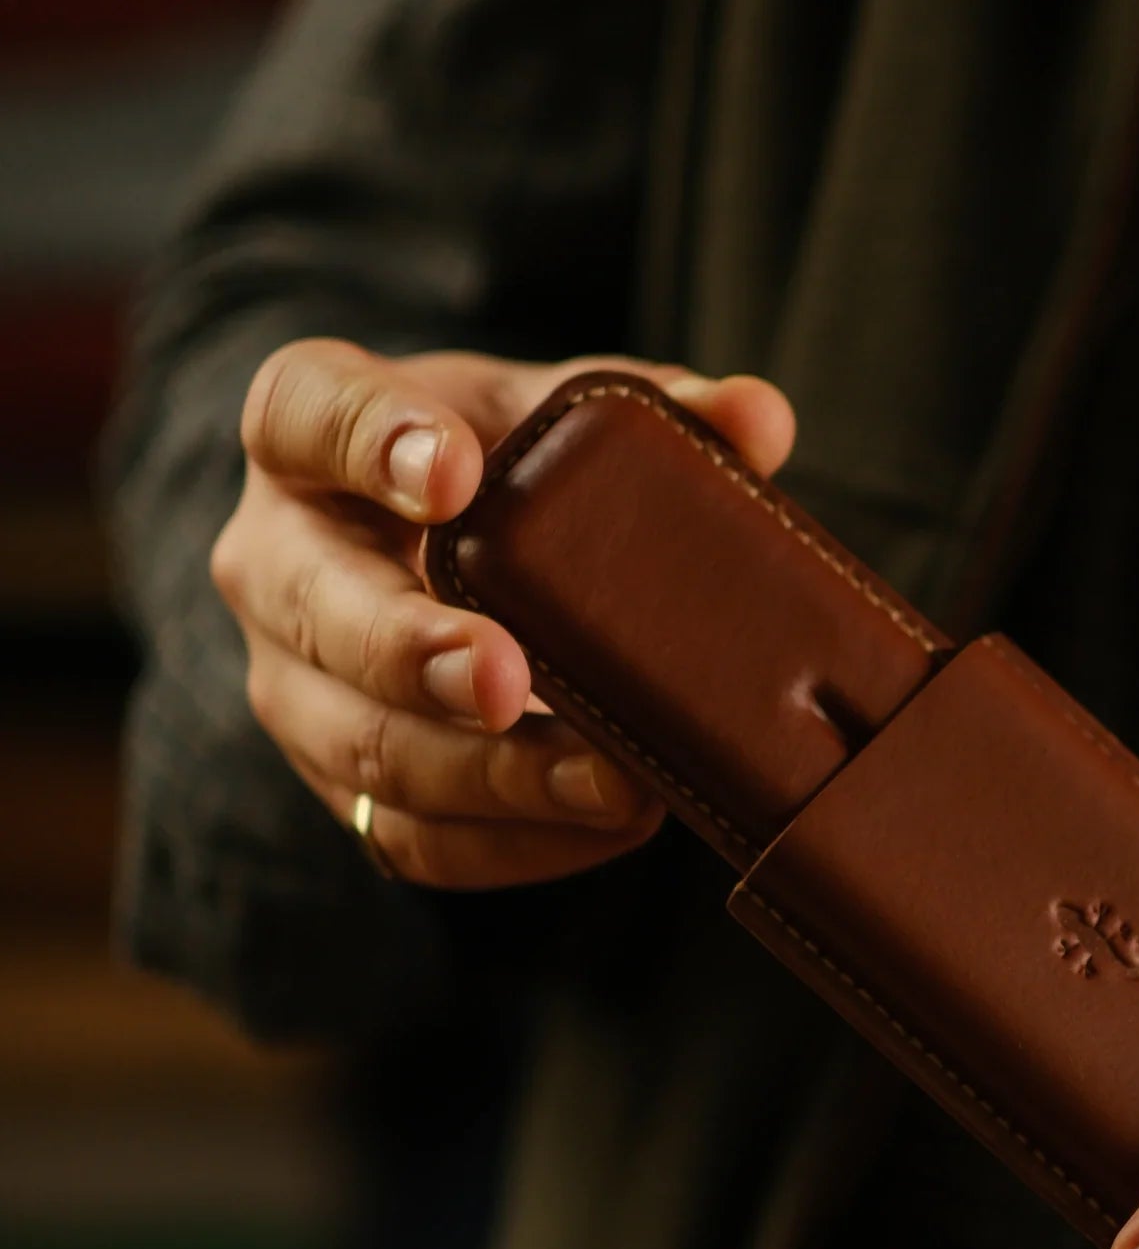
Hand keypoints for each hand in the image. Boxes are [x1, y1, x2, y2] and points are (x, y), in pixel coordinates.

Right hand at [212, 338, 794, 886]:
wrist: (408, 549)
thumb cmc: (478, 462)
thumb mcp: (542, 408)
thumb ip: (643, 404)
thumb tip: (756, 419)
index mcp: (305, 431)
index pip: (307, 413)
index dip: (374, 442)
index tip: (452, 470)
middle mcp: (272, 560)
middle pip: (323, 613)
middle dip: (416, 655)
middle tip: (510, 678)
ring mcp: (292, 683)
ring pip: (366, 747)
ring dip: (491, 776)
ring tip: (609, 780)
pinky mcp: (340, 782)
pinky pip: (412, 837)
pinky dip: (515, 843)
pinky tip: (608, 825)